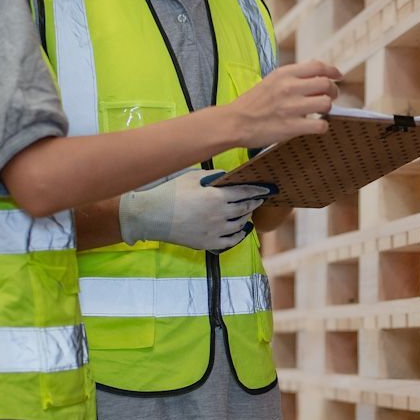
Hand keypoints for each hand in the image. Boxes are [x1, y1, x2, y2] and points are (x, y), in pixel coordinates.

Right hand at [118, 169, 274, 252]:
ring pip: (240, 224)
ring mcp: (215, 231)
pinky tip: (242, 230)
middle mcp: (219, 215)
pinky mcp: (208, 243)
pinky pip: (231, 241)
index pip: (245, 192)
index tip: (268, 189)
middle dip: (254, 202)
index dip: (258, 190)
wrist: (151, 216)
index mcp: (216, 197)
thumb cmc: (169, 193)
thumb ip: (213, 176)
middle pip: (245, 208)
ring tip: (248, 211)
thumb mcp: (192, 177)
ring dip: (246, 217)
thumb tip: (228, 176)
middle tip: (259, 198)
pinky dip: (240, 235)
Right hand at [224, 60, 341, 147]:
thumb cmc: (252, 103)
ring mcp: (291, 107)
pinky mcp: (291, 127)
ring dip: (327, 109)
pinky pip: (320, 125)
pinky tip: (315, 126)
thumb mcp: (271, 81)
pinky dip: (322, 127)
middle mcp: (289, 88)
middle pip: (326, 84)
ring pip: (326, 104)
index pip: (318, 66)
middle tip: (329, 98)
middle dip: (332, 91)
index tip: (338, 76)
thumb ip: (291, 77)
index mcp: (284, 74)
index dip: (332, 71)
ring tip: (320, 112)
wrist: (234, 122)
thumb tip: (316, 77)